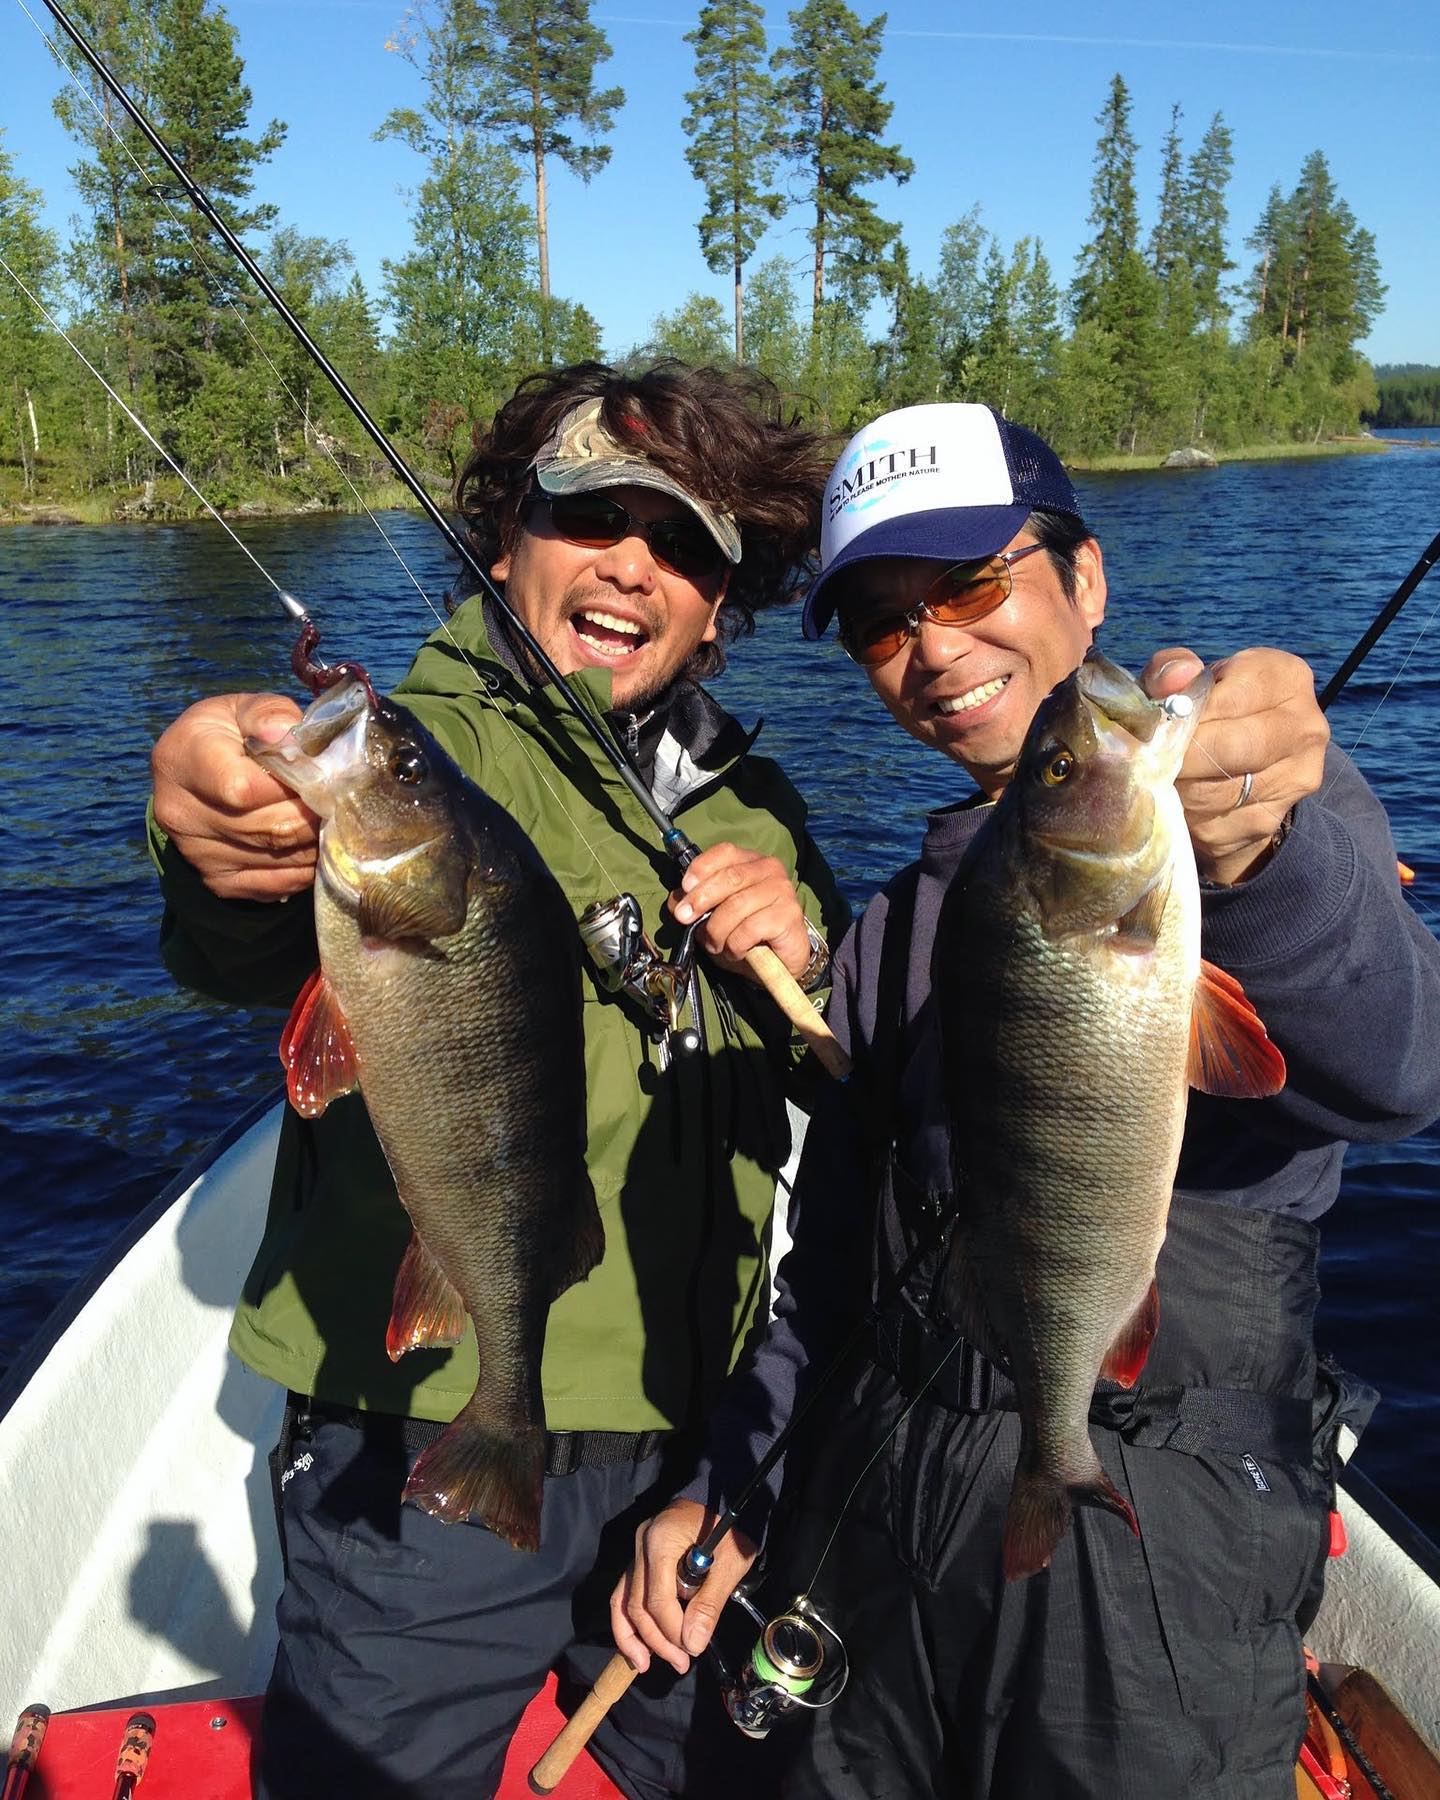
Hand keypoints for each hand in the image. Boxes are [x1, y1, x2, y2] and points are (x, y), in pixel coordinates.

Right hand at [151, 693, 318, 900]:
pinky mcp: (217, 881)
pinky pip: (276, 883)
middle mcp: (181, 812)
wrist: (194, 777)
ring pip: (278, 856)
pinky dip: (306, 867)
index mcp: (182, 760)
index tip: (321, 773)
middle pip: (269, 826)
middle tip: (341, 799)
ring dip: (317, 840)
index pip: (243, 788)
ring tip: (335, 819)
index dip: (293, 784)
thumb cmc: (227, 736)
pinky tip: (317, 846)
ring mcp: (197, 853)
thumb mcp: (242, 709)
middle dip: (315, 813)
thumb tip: (289, 738)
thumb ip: (268, 715)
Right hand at [610, 1499, 757, 1676]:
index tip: (692, 1649)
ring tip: (645, 1664)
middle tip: (681, 1663)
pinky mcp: (639, 1558)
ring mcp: (636, 1551)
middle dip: (657, 1640)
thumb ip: (709, 1604)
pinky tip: (640, 1645)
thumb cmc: (728, 1527)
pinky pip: (626, 1593)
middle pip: (637, 1604)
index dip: (672, 1631)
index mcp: (660, 1541)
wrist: (723, 1496)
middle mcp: (640, 1545)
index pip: (657, 1599)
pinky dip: (631, 1620)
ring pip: (622, 1600)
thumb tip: (692, 1644)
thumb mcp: (729, 1563)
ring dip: (634, 1636)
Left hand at [668, 842, 815, 982]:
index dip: (701, 868)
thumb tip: (676, 901)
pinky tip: (738, 951)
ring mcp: (782, 891)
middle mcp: (770, 870)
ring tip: (717, 945)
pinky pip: (750, 929)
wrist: (779, 961)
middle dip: (701, 899)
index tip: (684, 888)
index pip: (725, 852)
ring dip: (717, 931)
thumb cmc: (745, 934)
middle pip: (730, 877)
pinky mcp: (789, 915)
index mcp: (750, 861)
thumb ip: (694, 903)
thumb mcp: (713, 916)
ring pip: (737, 906)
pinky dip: (735, 945)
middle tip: (684, 918)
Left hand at [1141, 647, 1328, 884]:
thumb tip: (1175, 677)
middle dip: (1180, 755)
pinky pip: (1214, 823)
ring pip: (1217, 791)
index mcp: (1287, 677)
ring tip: (1159, 776)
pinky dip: (1186, 813)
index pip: (1230, 700)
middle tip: (1151, 757)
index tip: (1160, 725)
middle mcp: (1305, 727)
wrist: (1240, 761)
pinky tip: (1178, 798)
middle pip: (1230, 748)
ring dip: (1178, 787)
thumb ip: (1172, 669)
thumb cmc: (1207, 707)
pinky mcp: (1271, 818)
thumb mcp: (1188, 679)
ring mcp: (1296, 777)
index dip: (1186, 716)